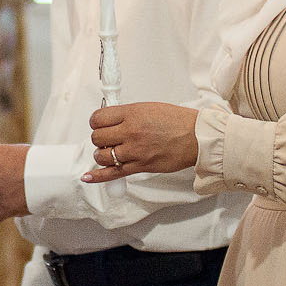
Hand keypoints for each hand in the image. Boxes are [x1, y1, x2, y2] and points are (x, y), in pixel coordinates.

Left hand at [84, 102, 198, 182]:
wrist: (197, 137)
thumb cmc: (178, 122)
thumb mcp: (149, 108)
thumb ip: (128, 114)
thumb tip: (112, 120)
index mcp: (132, 114)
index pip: (98, 118)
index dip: (96, 121)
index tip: (99, 124)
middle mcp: (130, 132)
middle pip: (97, 137)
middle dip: (100, 138)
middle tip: (108, 138)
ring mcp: (134, 151)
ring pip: (102, 156)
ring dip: (102, 155)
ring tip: (111, 152)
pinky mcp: (140, 167)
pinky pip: (112, 174)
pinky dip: (97, 177)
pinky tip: (88, 177)